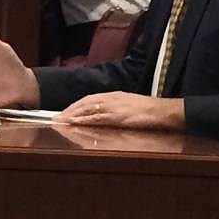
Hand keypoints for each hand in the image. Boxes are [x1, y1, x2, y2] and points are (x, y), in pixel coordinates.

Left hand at [53, 91, 184, 130]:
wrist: (162, 111)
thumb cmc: (148, 110)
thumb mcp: (129, 106)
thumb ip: (115, 109)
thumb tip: (103, 115)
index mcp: (114, 95)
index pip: (90, 98)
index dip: (76, 105)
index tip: (64, 112)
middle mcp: (112, 98)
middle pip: (85, 102)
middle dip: (70, 109)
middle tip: (56, 118)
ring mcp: (114, 106)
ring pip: (89, 108)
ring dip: (73, 114)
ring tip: (61, 121)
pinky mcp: (118, 116)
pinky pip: (98, 117)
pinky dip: (86, 119)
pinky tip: (77, 123)